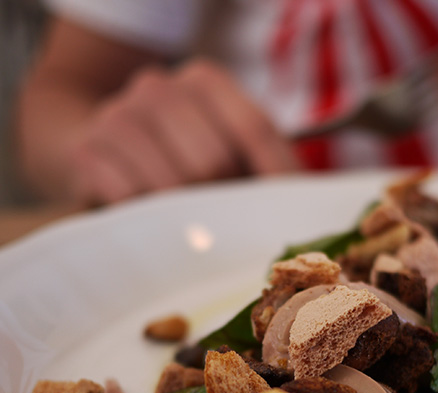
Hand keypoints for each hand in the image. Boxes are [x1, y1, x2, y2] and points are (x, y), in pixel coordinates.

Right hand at [68, 59, 299, 203]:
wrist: (104, 152)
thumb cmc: (184, 158)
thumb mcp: (233, 152)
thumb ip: (271, 165)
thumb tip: (306, 200)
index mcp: (204, 80)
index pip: (253, 130)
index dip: (272, 178)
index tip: (279, 214)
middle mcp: (158, 86)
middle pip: (213, 161)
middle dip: (222, 199)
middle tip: (218, 215)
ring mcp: (117, 114)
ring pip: (174, 184)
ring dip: (187, 215)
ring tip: (187, 218)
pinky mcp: (87, 151)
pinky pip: (134, 199)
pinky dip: (150, 221)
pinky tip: (152, 216)